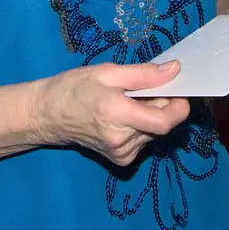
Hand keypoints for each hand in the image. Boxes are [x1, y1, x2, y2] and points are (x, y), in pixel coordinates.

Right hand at [34, 61, 190, 165]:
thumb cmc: (75, 87)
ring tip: (128, 102)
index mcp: (117, 114)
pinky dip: (141, 126)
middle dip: (161, 105)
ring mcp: (121, 153)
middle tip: (144, 89)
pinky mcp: (120, 159)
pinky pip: (144, 140)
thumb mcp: (109, 73)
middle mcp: (122, 140)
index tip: (179, 90)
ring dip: (149, 115)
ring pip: (153, 132)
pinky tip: (123, 117)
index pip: (164, 122)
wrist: (49, 115)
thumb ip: (145, 74)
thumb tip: (175, 70)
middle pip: (161, 125)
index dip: (179, 106)